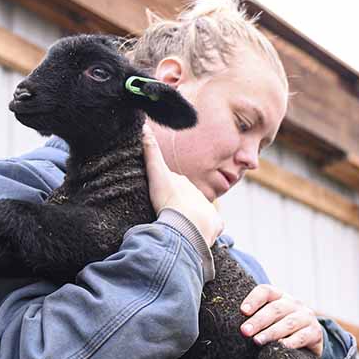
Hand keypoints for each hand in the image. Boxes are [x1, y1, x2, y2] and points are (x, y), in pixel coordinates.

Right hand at [142, 121, 222, 244]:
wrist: (187, 225)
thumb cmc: (170, 200)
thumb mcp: (157, 174)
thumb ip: (150, 152)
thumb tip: (144, 125)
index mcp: (185, 183)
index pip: (177, 184)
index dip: (169, 189)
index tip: (162, 195)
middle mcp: (199, 194)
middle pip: (189, 198)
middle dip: (182, 203)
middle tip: (170, 212)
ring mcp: (208, 211)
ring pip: (200, 212)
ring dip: (193, 217)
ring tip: (182, 226)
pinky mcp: (214, 226)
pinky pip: (212, 227)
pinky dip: (206, 229)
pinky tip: (198, 233)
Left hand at [240, 284, 323, 356]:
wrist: (308, 341)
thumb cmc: (279, 330)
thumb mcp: (268, 320)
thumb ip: (253, 319)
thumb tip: (228, 326)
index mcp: (279, 297)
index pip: (265, 291)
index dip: (253, 299)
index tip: (242, 311)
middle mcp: (293, 304)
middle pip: (275, 308)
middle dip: (258, 320)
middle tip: (244, 331)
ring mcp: (306, 317)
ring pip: (288, 323)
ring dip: (271, 332)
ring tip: (257, 341)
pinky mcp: (315, 332)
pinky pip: (302, 336)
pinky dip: (291, 342)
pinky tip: (280, 347)